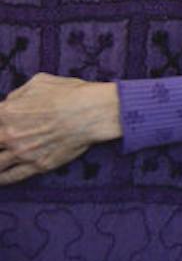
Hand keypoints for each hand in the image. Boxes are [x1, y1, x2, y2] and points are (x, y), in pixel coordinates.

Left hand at [0, 74, 121, 183]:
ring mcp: (23, 153)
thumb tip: (9, 103)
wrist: (93, 112)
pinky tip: (0, 178)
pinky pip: (12, 177)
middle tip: (2, 141)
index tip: (2, 124)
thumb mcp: (40, 82)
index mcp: (6, 112)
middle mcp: (9, 134)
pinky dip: (3, 179)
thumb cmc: (70, 93)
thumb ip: (17, 94)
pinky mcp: (38, 165)